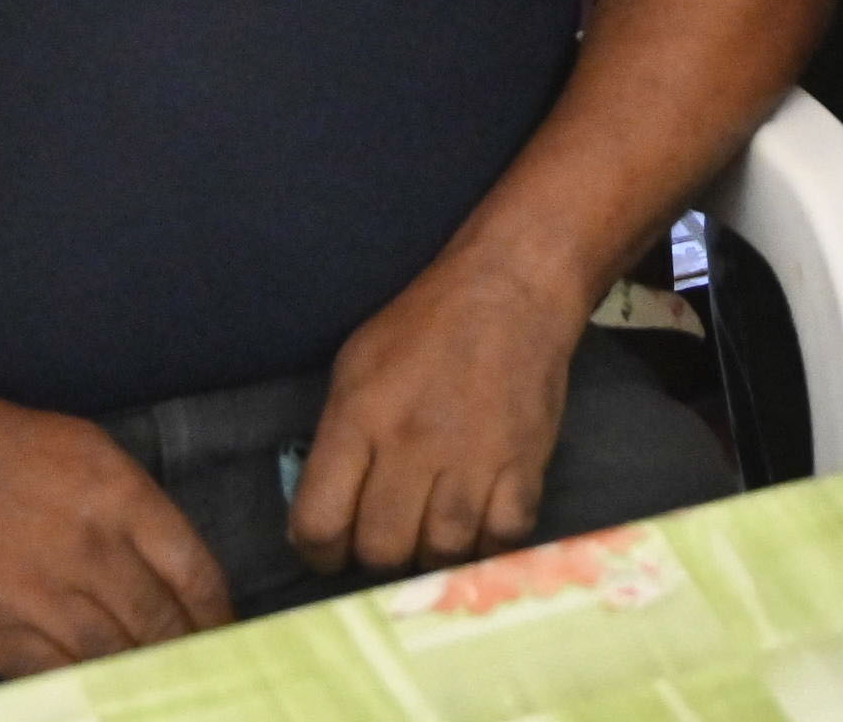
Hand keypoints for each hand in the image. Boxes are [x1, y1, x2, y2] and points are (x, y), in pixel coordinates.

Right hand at [0, 395, 228, 672]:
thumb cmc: (7, 452)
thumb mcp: (92, 454)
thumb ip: (141, 515)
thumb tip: (185, 583)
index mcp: (119, 497)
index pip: (195, 575)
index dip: (219, 620)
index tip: (228, 642)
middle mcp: (85, 548)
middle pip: (159, 626)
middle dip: (187, 659)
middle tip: (205, 681)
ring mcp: (35, 595)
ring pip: (112, 660)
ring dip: (143, 683)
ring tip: (161, 696)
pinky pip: (54, 678)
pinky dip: (86, 693)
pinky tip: (104, 698)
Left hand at [293, 246, 585, 584]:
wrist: (511, 287)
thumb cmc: (425, 324)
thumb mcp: (355, 366)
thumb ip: (336, 442)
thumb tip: (322, 515)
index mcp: (360, 417)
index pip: (318, 524)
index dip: (317, 552)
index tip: (330, 549)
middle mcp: (413, 445)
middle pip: (381, 551)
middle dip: (377, 555)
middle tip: (388, 534)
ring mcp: (473, 459)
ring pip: (441, 555)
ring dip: (432, 553)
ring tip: (432, 529)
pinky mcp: (525, 466)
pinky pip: (500, 541)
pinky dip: (487, 543)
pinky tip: (478, 521)